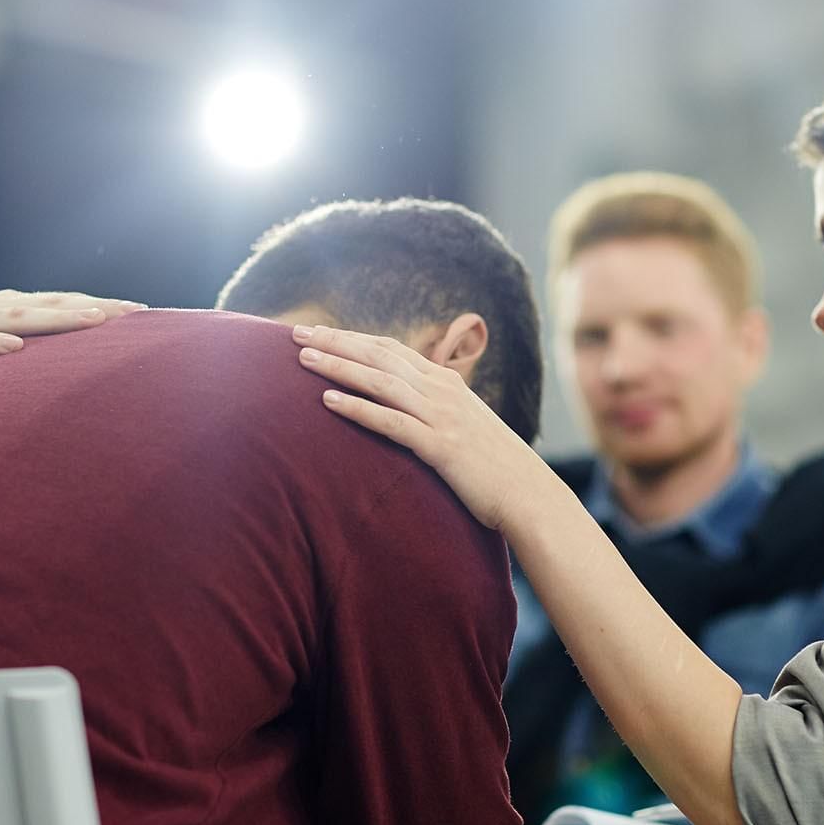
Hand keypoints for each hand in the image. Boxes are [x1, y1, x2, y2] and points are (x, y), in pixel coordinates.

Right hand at [0, 290, 144, 398]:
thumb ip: (24, 356)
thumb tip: (70, 372)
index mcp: (4, 310)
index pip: (59, 304)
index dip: (98, 307)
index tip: (142, 314)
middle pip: (48, 305)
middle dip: (92, 307)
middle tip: (135, 314)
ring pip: (14, 317)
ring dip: (55, 319)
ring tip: (92, 322)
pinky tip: (13, 349)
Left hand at [292, 323, 548, 532]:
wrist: (528, 493)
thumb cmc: (493, 465)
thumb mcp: (464, 424)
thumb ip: (434, 408)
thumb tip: (404, 404)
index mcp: (446, 382)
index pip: (390, 348)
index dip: (351, 338)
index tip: (318, 332)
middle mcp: (442, 390)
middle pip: (379, 356)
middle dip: (335, 342)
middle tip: (295, 334)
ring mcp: (441, 416)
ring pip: (381, 382)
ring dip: (339, 367)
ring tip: (303, 360)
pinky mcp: (440, 446)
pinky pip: (391, 422)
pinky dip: (358, 408)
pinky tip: (328, 401)